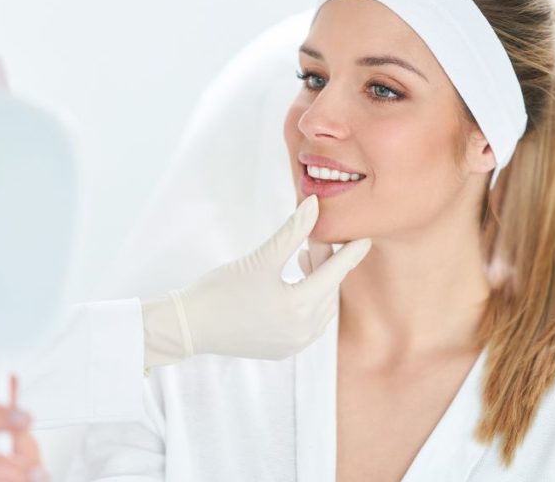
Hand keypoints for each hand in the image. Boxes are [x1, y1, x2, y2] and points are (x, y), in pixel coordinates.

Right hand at [142, 195, 370, 364]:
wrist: (190, 326)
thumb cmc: (222, 290)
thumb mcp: (261, 257)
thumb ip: (293, 231)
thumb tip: (315, 205)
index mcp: (300, 306)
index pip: (336, 273)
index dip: (350, 253)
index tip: (364, 238)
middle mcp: (303, 331)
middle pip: (328, 290)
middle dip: (326, 264)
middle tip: (313, 241)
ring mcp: (293, 344)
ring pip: (321, 308)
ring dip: (317, 283)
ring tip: (302, 259)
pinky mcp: (282, 350)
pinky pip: (308, 324)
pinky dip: (308, 303)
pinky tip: (293, 287)